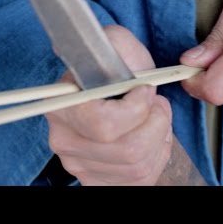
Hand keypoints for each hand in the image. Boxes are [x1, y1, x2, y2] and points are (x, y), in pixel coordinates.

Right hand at [46, 25, 172, 184]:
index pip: (104, 124)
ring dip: (159, 138)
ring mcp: (80, 165)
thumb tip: (113, 53)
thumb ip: (117, 43)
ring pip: (139, 166)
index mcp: (63, 105)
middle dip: (156, 123)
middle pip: (128, 150)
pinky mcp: (97, 180)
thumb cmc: (112, 70)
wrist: (104, 91)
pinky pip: (140, 180)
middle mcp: (65, 140)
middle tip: (155, 104)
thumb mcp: (116, 44)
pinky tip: (148, 136)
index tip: (145, 90)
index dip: (136, 110)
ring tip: (153, 117)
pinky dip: (155, 156)